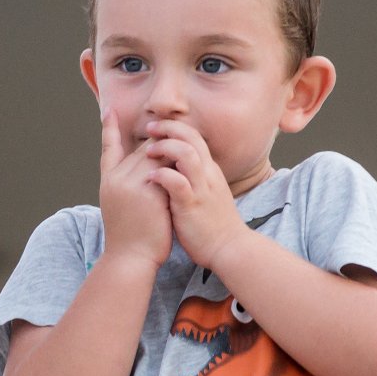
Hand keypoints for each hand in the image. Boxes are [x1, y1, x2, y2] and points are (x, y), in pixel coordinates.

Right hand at [97, 107, 173, 268]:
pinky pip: (167, 168)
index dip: (109, 129)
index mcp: (108, 180)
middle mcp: (117, 178)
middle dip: (161, 145)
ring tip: (186, 162)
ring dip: (173, 156)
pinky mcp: (149, 192)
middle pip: (143, 148)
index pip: (109, 147)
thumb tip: (148, 172)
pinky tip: (190, 171)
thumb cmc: (131, 238)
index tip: (109, 110)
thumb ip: (131, 185)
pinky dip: (178, 168)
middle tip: (177, 146)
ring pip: (156, 154)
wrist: (130, 260)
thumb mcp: (123, 206)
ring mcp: (132, 184)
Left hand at [143, 120, 245, 270]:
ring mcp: (201, 188)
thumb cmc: (213, 224)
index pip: (194, 136)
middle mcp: (207, 174)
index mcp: (209, 170)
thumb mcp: (206, 193)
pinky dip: (162, 176)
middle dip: (168, 128)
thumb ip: (194, 178)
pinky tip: (150, 178)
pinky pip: (178, 182)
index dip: (175, 127)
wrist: (230, 248)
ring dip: (164, 148)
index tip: (156, 128)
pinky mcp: (192, 205)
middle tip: (148, 128)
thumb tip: (175, 167)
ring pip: (186, 154)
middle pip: (190, 137)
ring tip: (147, 153)